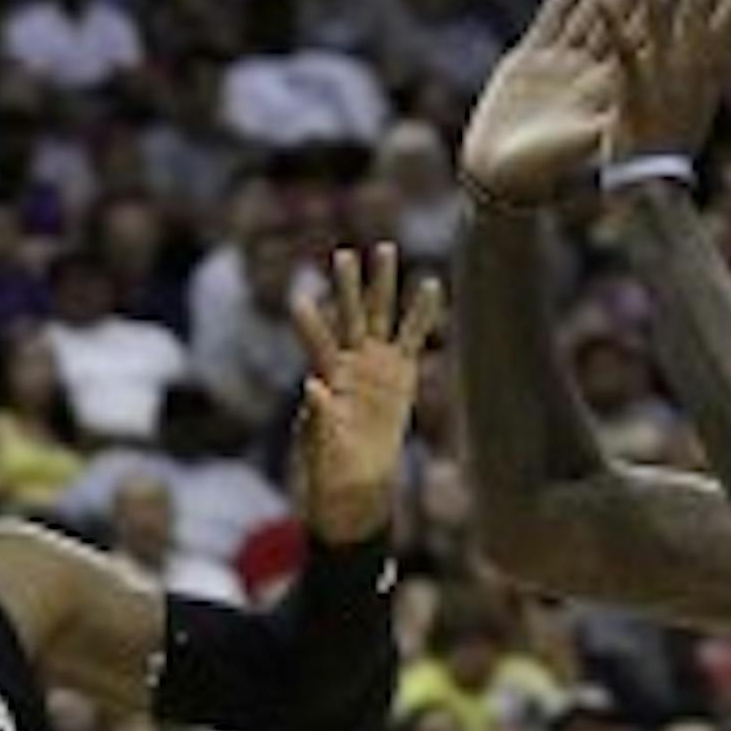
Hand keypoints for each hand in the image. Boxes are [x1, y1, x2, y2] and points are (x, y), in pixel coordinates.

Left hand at [290, 244, 443, 542]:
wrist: (357, 482)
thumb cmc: (330, 466)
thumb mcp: (319, 444)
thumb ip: (317, 414)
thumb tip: (312, 386)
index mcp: (328, 378)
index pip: (318, 342)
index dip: (310, 323)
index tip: (299, 299)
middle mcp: (350, 364)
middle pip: (351, 316)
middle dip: (349, 286)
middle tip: (343, 254)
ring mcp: (376, 365)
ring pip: (381, 317)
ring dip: (383, 285)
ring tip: (384, 248)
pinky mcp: (401, 373)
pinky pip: (414, 336)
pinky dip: (422, 312)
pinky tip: (431, 283)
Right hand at [458, 0, 635, 207]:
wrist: (497, 177)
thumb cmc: (544, 170)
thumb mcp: (584, 142)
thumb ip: (610, 119)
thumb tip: (641, 107)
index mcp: (603, 95)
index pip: (636, 49)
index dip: (655, 19)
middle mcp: (584, 77)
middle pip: (617, 26)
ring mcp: (555, 67)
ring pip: (586, 19)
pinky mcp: (524, 63)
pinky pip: (547, 25)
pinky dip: (560, 4)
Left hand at [603, 0, 730, 162]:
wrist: (657, 188)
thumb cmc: (674, 150)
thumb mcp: (699, 107)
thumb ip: (702, 75)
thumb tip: (713, 52)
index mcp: (712, 69)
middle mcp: (693, 66)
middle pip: (694, 1)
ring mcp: (664, 77)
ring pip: (659, 12)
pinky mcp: (632, 92)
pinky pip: (621, 51)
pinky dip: (611, 24)